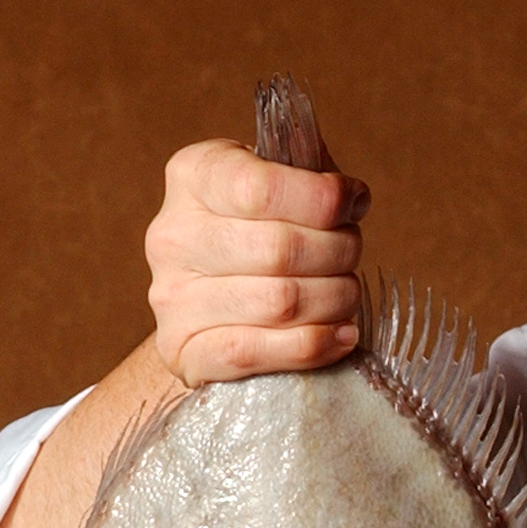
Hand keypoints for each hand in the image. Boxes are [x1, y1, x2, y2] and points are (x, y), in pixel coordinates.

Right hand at [145, 140, 370, 384]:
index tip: (353, 205)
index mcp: (193, 177)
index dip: (322, 200)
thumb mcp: (280, 177)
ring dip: (335, 299)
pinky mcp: (184, 350)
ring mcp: (173, 298)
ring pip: (280, 303)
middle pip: (280, 250)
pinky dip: (315, 345)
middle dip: (339, 253)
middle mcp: (173, 236)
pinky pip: (257, 352)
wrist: (212, 296)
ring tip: (345, 292)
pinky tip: (340, 334)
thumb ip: (313, 174)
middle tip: (350, 254)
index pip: (261, 188)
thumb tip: (351, 200)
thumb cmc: (258, 228)